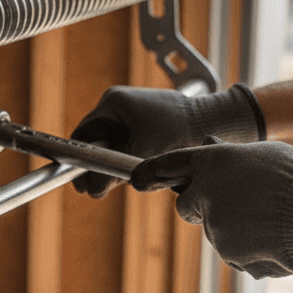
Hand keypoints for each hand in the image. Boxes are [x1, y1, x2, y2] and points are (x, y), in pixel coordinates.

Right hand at [71, 83, 264, 196]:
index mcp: (113, 102)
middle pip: (95, 142)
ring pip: (110, 147)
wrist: (216, 121)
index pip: (83, 135)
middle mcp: (118, 105)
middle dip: (97, 165)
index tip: (76, 180)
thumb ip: (114, 172)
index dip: (77, 160)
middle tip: (94, 189)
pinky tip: (134, 171)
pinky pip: (125, 146)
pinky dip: (127, 160)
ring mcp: (131, 114)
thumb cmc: (182, 130)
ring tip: (118, 181)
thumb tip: (89, 190)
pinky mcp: (144, 125)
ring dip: (113, 164)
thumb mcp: (143, 153)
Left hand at [131, 139, 292, 281]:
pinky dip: (250, 251)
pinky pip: (233, 253)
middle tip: (237, 204)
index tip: (138, 178)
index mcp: (213, 161)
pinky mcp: (226, 253)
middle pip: (186, 206)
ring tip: (272, 220)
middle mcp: (205, 192)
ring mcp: (213, 225)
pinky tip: (275, 239)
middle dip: (203, 208)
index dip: (152, 172)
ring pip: (215, 231)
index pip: (170, 164)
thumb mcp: (264, 154)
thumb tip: (208, 147)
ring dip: (236, 230)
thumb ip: (228, 156)